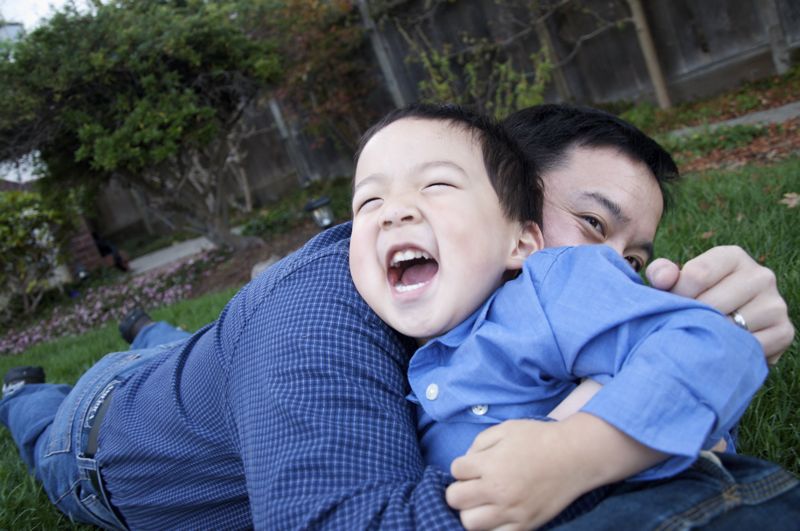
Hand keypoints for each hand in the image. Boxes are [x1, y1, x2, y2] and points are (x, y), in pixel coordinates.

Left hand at [445, 415, 663, 529]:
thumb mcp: (506, 429)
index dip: (462, 466)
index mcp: (491, 464)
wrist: (575, 456)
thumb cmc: (540, 438)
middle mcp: (498, 490)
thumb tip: (466, 461)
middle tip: (473, 485)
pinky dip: (492, 527)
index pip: (455, 470)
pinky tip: (497, 515)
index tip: (474, 466)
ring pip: (469, 523)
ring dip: (471, 511)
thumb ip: (479, 443)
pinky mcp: (526, 525)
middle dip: (459, 490)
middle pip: (455, 499)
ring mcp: (512, 511)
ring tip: (483, 503)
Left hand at [646, 245, 794, 364]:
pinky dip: (731, 351)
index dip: (677, 295)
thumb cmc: (693, 298)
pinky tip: (721, 348)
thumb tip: (663, 280)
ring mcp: (775, 303)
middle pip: (712, 304)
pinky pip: (749, 346)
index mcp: (732, 256)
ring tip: (702, 335)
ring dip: (710, 336)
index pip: (697, 275)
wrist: (722, 326)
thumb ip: (661, 273)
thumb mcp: (674, 281)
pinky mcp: (784, 331)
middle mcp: (761, 275)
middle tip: (684, 324)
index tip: (671, 305)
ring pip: (730, 327)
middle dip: (691, 318)